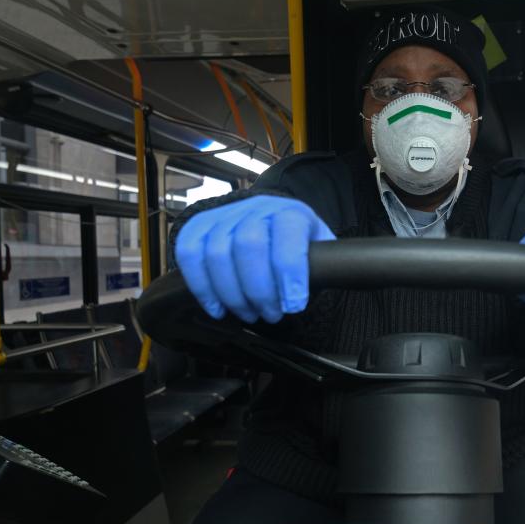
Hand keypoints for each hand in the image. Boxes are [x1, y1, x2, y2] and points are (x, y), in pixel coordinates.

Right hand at [174, 195, 335, 322]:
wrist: (267, 222)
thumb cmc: (296, 245)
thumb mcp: (318, 250)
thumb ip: (324, 265)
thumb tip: (335, 283)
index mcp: (291, 213)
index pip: (288, 237)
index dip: (290, 273)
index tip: (293, 305)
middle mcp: (256, 208)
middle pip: (249, 246)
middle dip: (259, 290)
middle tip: (271, 314)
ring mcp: (224, 215)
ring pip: (218, 254)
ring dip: (233, 295)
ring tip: (248, 313)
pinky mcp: (199, 227)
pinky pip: (189, 255)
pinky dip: (201, 287)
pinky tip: (217, 308)